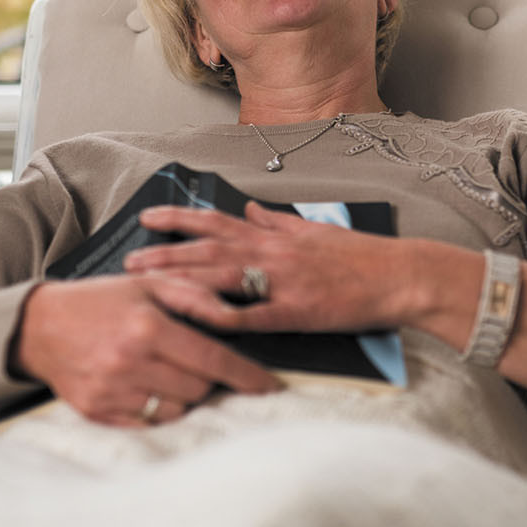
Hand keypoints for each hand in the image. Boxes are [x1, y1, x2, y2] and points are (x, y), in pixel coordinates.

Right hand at [14, 276, 281, 426]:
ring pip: (177, 410)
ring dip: (184, 396)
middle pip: (200, 389)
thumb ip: (196, 295)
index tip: (269, 387)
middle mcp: (131, 363)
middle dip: (209, 379)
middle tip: (196, 363)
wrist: (40, 327)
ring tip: (168, 373)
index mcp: (148, 328)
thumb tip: (236, 313)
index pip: (213, 360)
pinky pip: (148, 424)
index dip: (246, 376)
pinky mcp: (98, 414)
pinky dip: (158, 409)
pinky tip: (149, 388)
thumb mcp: (149, 284)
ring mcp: (113, 393)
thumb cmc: (102, 301)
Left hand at [124, 201, 430, 333]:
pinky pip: (249, 315)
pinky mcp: (295, 312)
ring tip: (144, 286)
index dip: (180, 218)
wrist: (398, 275)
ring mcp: (282, 281)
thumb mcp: (315, 228)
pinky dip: (218, 316)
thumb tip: (248, 207)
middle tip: (128, 260)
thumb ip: (276, 220)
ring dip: (178, 280)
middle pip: (207, 249)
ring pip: (219, 277)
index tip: (148, 217)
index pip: (217, 221)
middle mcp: (272, 252)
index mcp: (275, 234)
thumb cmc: (362, 255)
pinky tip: (192, 319)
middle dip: (164, 253)